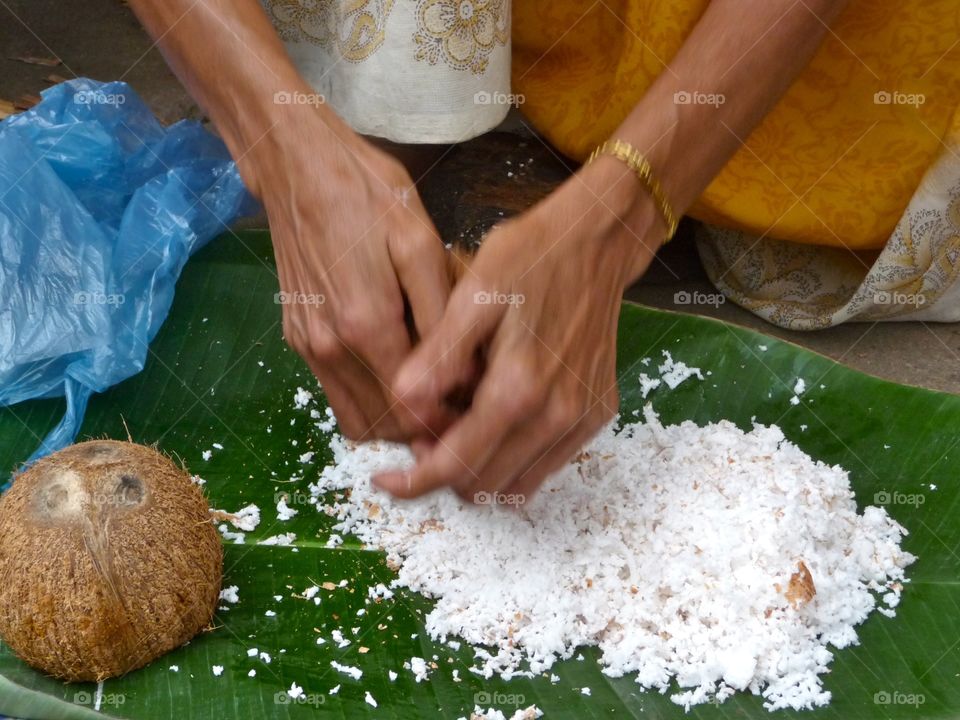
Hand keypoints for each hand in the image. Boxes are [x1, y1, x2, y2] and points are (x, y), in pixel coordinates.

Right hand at [243, 102, 453, 440]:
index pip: (411, 408)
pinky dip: (368, 400)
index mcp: (365, 324)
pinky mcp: (296, 339)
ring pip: (356, 420)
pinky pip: (336, 395)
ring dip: (395, 420)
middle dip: (424, 428)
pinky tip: (396, 370)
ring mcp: (307, 347)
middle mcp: (329, 347)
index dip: (447, 421)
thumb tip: (463, 375)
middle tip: (458, 405)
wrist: (296, 167)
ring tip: (431, 394)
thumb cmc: (366, 193)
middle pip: (384, 426)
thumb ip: (440, 315)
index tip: (475, 409)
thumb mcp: (419, 241)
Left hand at [374, 157, 663, 500]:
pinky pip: (546, 465)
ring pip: (516, 484)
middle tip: (424, 434)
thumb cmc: (532, 258)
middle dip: (444, 471)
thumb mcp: (475, 294)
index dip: (415, 481)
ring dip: (480, 470)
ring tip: (457, 430)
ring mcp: (580, 419)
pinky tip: (495, 423)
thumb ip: (440, 355)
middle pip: (483, 483)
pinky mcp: (595, 414)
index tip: (387, 480)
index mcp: (517, 389)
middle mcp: (554, 415)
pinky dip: (513, 460)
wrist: (597, 242)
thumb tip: (403, 402)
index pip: (456, 464)